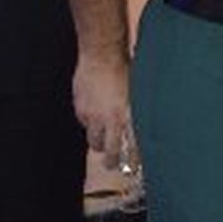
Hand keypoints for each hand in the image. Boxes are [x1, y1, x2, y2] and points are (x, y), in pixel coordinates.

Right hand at [72, 52, 133, 169]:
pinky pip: (85, 124)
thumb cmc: (126, 68)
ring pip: (94, 140)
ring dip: (99, 142)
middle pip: (109, 150)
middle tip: (112, 164)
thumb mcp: (139, 91)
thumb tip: (141, 124)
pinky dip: (90, 124)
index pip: (131, 145)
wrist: (102, 55)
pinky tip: (95, 115)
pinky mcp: (80, 109)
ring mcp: (93, 116)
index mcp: (128, 114)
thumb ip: (137, 110)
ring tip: (103, 142)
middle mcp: (110, 119)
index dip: (133, 159)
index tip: (135, 166)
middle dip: (111, 160)